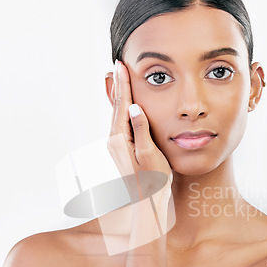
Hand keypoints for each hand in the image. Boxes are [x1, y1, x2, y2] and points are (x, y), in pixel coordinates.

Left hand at [107, 60, 172, 190]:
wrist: (146, 203)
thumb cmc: (153, 181)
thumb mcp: (150, 155)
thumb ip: (141, 130)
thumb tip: (135, 107)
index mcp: (120, 140)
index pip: (122, 105)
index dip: (123, 84)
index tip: (121, 66)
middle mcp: (114, 141)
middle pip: (116, 107)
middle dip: (118, 85)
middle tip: (118, 64)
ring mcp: (116, 146)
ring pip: (117, 114)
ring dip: (119, 95)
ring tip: (119, 77)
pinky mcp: (121, 150)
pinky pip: (120, 123)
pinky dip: (122, 109)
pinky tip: (124, 105)